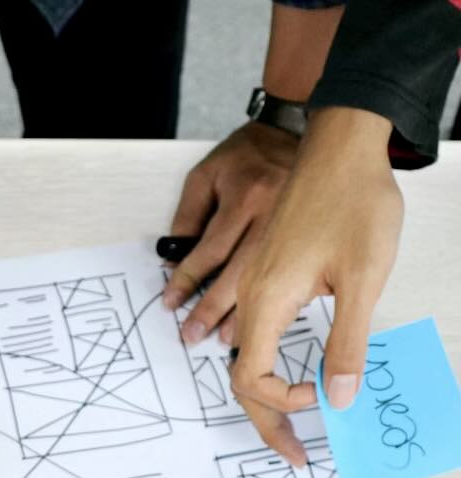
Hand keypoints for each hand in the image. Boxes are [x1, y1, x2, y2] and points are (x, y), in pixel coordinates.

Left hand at [164, 122, 298, 344]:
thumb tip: (175, 260)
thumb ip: (188, 217)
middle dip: (213, 308)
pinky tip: (267, 319)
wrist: (298, 130)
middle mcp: (274, 212)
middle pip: (240, 272)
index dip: (187, 280)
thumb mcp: (205, 175)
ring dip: (247, 313)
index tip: (170, 303)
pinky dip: (279, 299)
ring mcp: (300, 224)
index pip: (209, 250)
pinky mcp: (315, 233)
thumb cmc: (247, 155)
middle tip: (194, 336)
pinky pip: (295, 272)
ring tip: (227, 338)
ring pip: (269, 278)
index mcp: (245, 195)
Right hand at [232, 107, 400, 465]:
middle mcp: (252, 296)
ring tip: (281, 422)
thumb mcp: (363, 278)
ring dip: (258, 394)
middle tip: (292, 453)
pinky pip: (249, 329)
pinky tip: (280, 369)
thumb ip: (347, 342)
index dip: (280, 403)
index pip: (251, 377)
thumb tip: (338, 397)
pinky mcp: (265, 272)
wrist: (341, 145)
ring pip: (240, 354)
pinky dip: (260, 361)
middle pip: (238, 376)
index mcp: (268, 300)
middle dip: (264, 420)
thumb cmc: (354, 202)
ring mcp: (254, 284)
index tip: (320, 398)